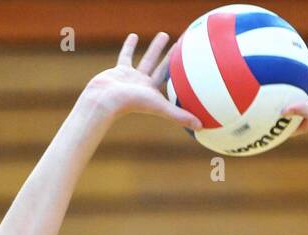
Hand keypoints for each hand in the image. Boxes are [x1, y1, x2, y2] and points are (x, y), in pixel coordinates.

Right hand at [83, 32, 201, 130]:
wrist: (106, 99)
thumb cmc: (132, 104)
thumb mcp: (160, 107)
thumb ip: (180, 116)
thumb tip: (201, 127)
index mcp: (154, 93)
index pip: (171, 82)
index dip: (181, 73)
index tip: (192, 63)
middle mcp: (144, 86)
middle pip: (161, 68)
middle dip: (171, 58)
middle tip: (181, 44)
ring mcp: (131, 77)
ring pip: (147, 59)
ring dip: (155, 48)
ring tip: (164, 34)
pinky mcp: (119, 70)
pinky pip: (126, 56)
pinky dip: (129, 46)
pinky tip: (134, 35)